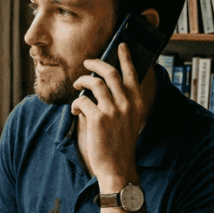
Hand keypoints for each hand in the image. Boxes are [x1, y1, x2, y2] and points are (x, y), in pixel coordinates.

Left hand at [71, 43, 145, 189]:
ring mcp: (113, 110)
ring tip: (77, 85)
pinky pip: (82, 100)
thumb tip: (103, 86)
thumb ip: (122, 103)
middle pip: (109, 72)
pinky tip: (77, 111)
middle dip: (95, 64)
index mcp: (137, 102)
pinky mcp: (97, 118)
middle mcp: (127, 103)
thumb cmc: (120, 144)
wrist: (118, 167)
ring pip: (94, 83)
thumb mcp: (129, 120)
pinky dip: (76, 104)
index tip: (121, 45)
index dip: (125, 57)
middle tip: (87, 64)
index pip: (132, 73)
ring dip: (82, 81)